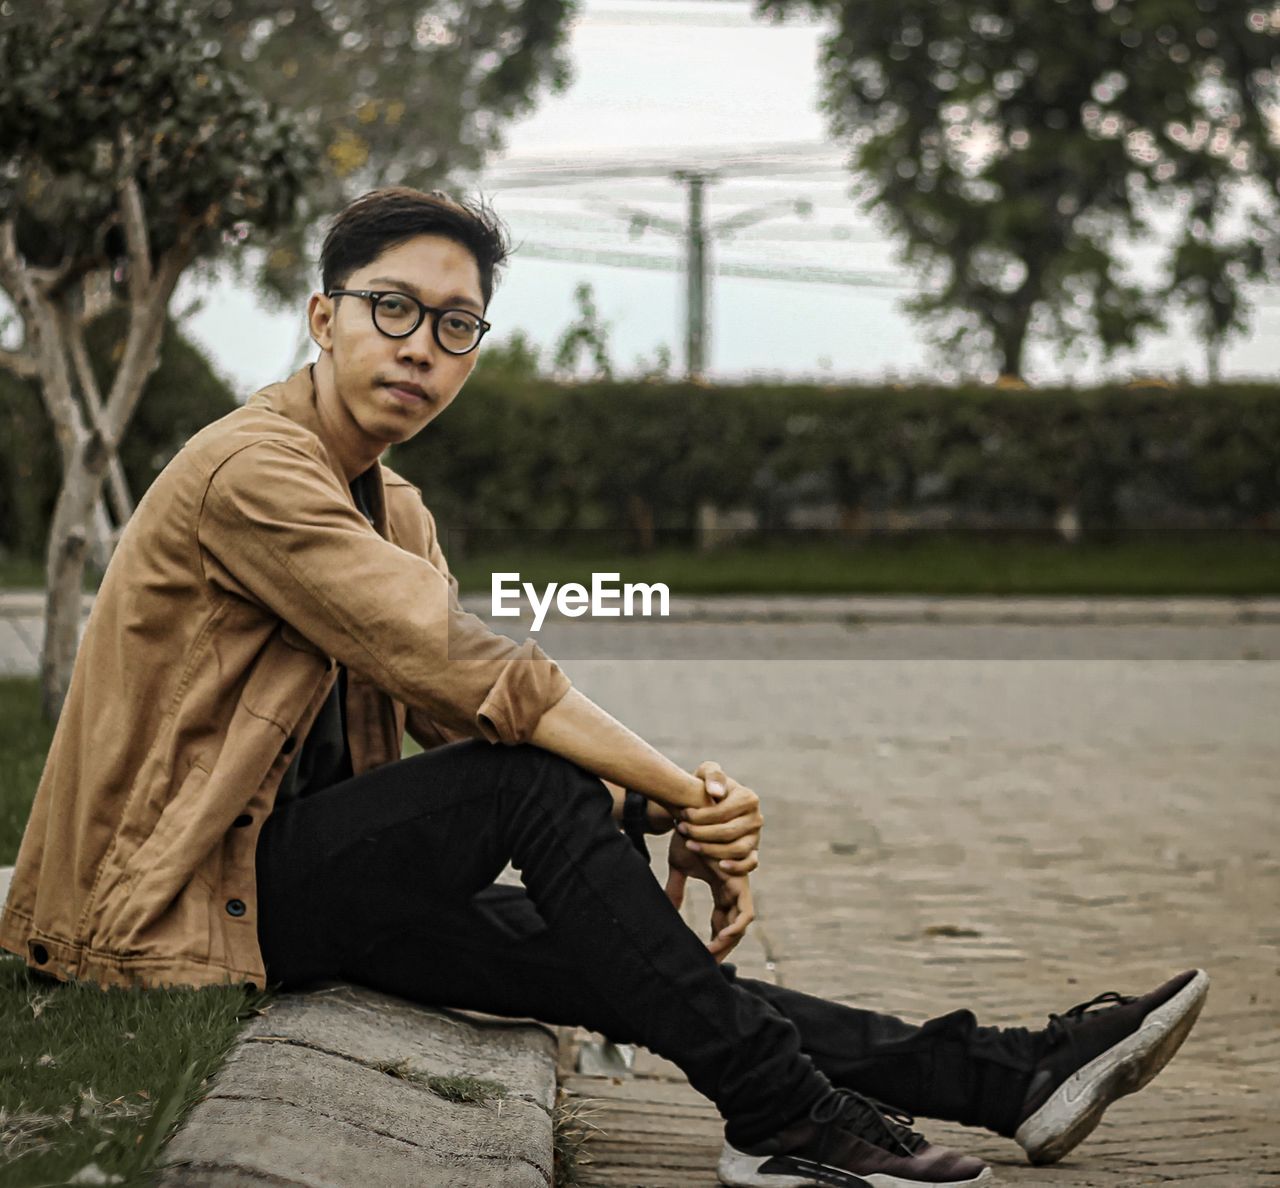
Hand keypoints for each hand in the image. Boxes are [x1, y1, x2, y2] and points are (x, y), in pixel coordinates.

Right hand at [664, 831, 754, 961]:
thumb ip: (675, 889)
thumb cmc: (687, 836)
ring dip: (730, 940)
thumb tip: (666, 908)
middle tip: (708, 963)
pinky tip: (722, 936)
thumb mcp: (680, 867)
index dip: (714, 940)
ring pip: (743, 922)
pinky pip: (745, 911)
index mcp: (721, 887)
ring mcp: (738, 884)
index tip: (701, 955)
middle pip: (734, 927)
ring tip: (714, 952)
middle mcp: (732, 887)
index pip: (722, 922)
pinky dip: (736, 926)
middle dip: (723, 947)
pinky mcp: (739, 880)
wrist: (694, 813)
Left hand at [675, 761, 761, 876]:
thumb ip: (712, 775)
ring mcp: (755, 837)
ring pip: (738, 849)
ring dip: (711, 850)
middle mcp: (756, 818)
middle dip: (701, 833)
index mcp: (748, 798)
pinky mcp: (753, 853)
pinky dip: (737, 866)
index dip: (701, 815)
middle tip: (682, 829)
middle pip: (729, 832)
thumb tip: (716, 793)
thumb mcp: (706, 773)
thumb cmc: (705, 787)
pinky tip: (719, 866)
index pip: (723, 812)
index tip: (682, 814)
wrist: (706, 805)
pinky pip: (751, 864)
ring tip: (689, 844)